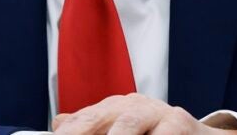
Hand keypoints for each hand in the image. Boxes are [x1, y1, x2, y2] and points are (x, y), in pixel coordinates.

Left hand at [51, 93, 236, 134]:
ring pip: (127, 125)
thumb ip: (94, 127)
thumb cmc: (156, 134)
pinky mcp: (178, 122)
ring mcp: (155, 111)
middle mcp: (130, 105)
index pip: (82, 120)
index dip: (66, 132)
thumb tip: (57, 122)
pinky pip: (161, 134)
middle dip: (79, 133)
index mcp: (112, 108)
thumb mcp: (123, 129)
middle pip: (98, 118)